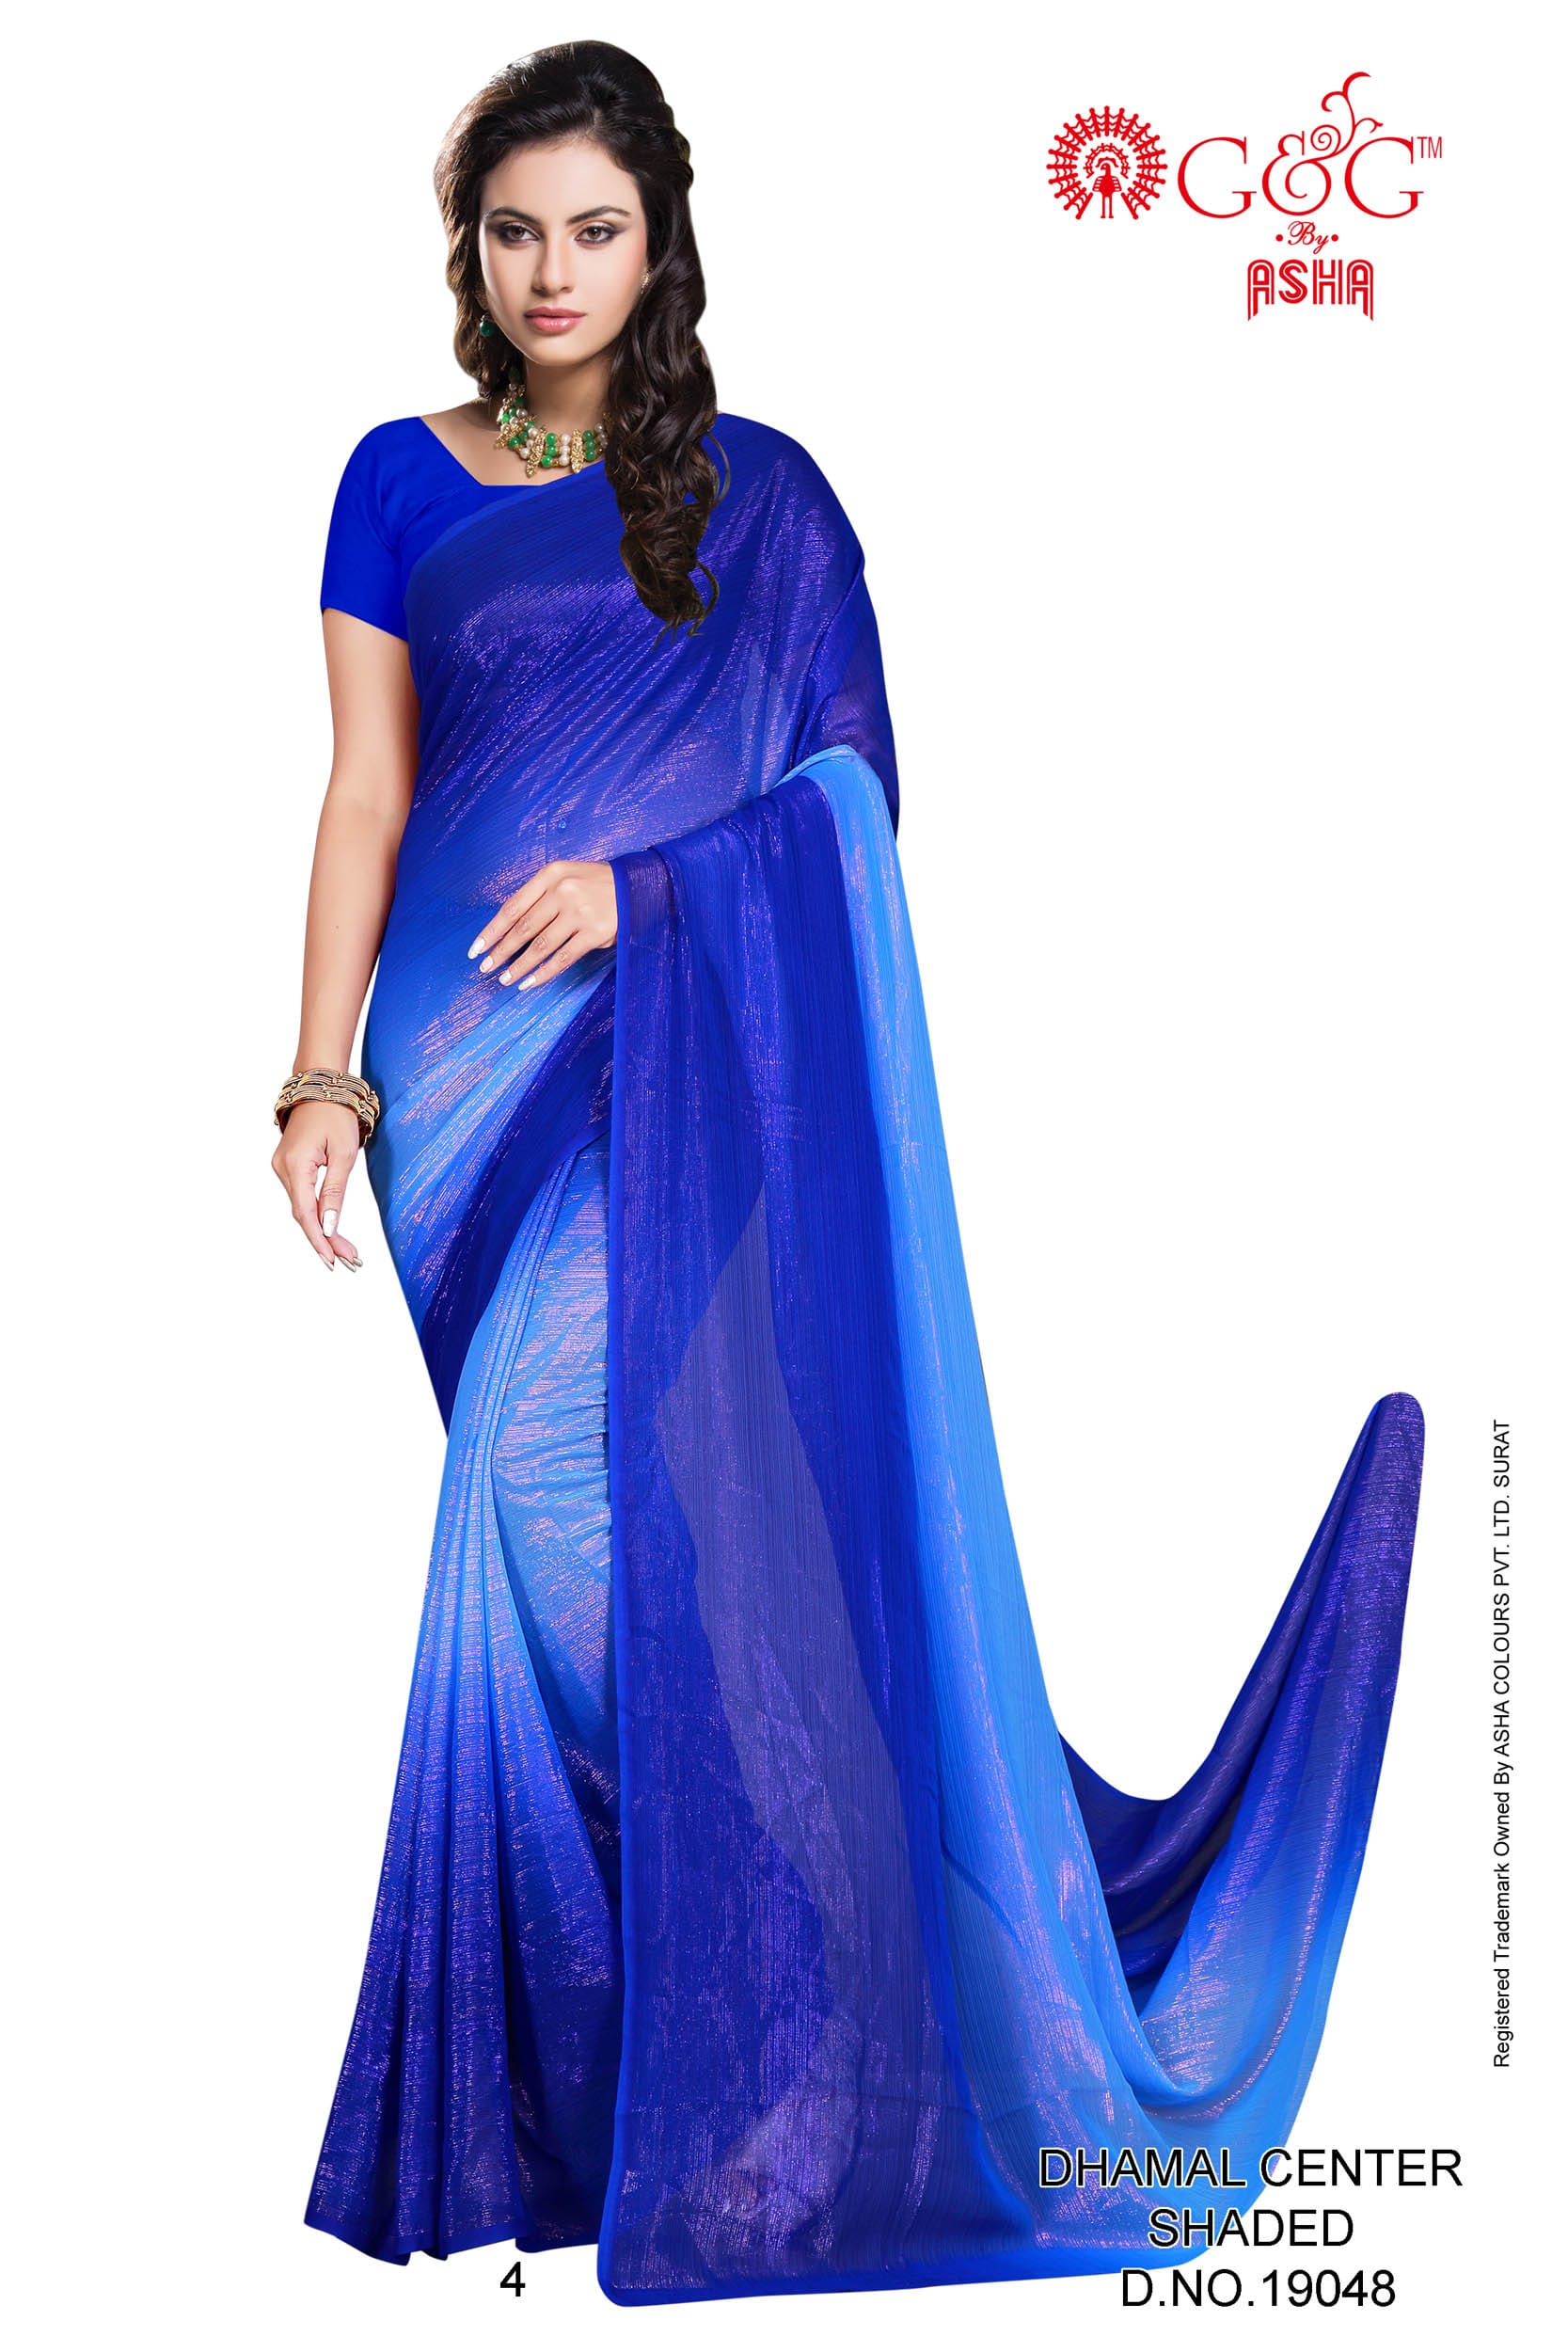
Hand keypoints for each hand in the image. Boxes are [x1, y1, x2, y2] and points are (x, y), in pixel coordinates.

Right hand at [271, 1099, 363, 1270]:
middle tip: (350, 1261)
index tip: (333, 1260)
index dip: (319, 1240)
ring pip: (302, 1207)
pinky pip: (301, 1196)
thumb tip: (329, 1225)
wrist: (320, 1086)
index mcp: (295, 1165)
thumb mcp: (343, 1154)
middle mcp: (282, 1169)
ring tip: (345, 1251)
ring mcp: (283, 1168)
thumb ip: (335, 1191)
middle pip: (303, 1215)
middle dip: (326, 1240)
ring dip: (322, 1229)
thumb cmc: (336, 1114)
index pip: (305, 1213)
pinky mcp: (288, 1166)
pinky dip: (316, 1214)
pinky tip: (330, 1229)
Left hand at [468, 858, 616, 990]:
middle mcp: (563, 892)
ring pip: (540, 945)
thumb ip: (542, 898)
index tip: (476, 948)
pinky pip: (563, 958)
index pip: (513, 907)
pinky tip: (529, 983)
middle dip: (500, 951)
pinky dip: (543, 973)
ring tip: (505, 980)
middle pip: (523, 928)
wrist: (639, 885)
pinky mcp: (595, 933)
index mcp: (551, 875)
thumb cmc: (598, 884)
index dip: (492, 930)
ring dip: (519, 966)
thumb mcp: (567, 878)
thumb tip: (511, 931)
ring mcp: (579, 913)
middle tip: (485, 967)